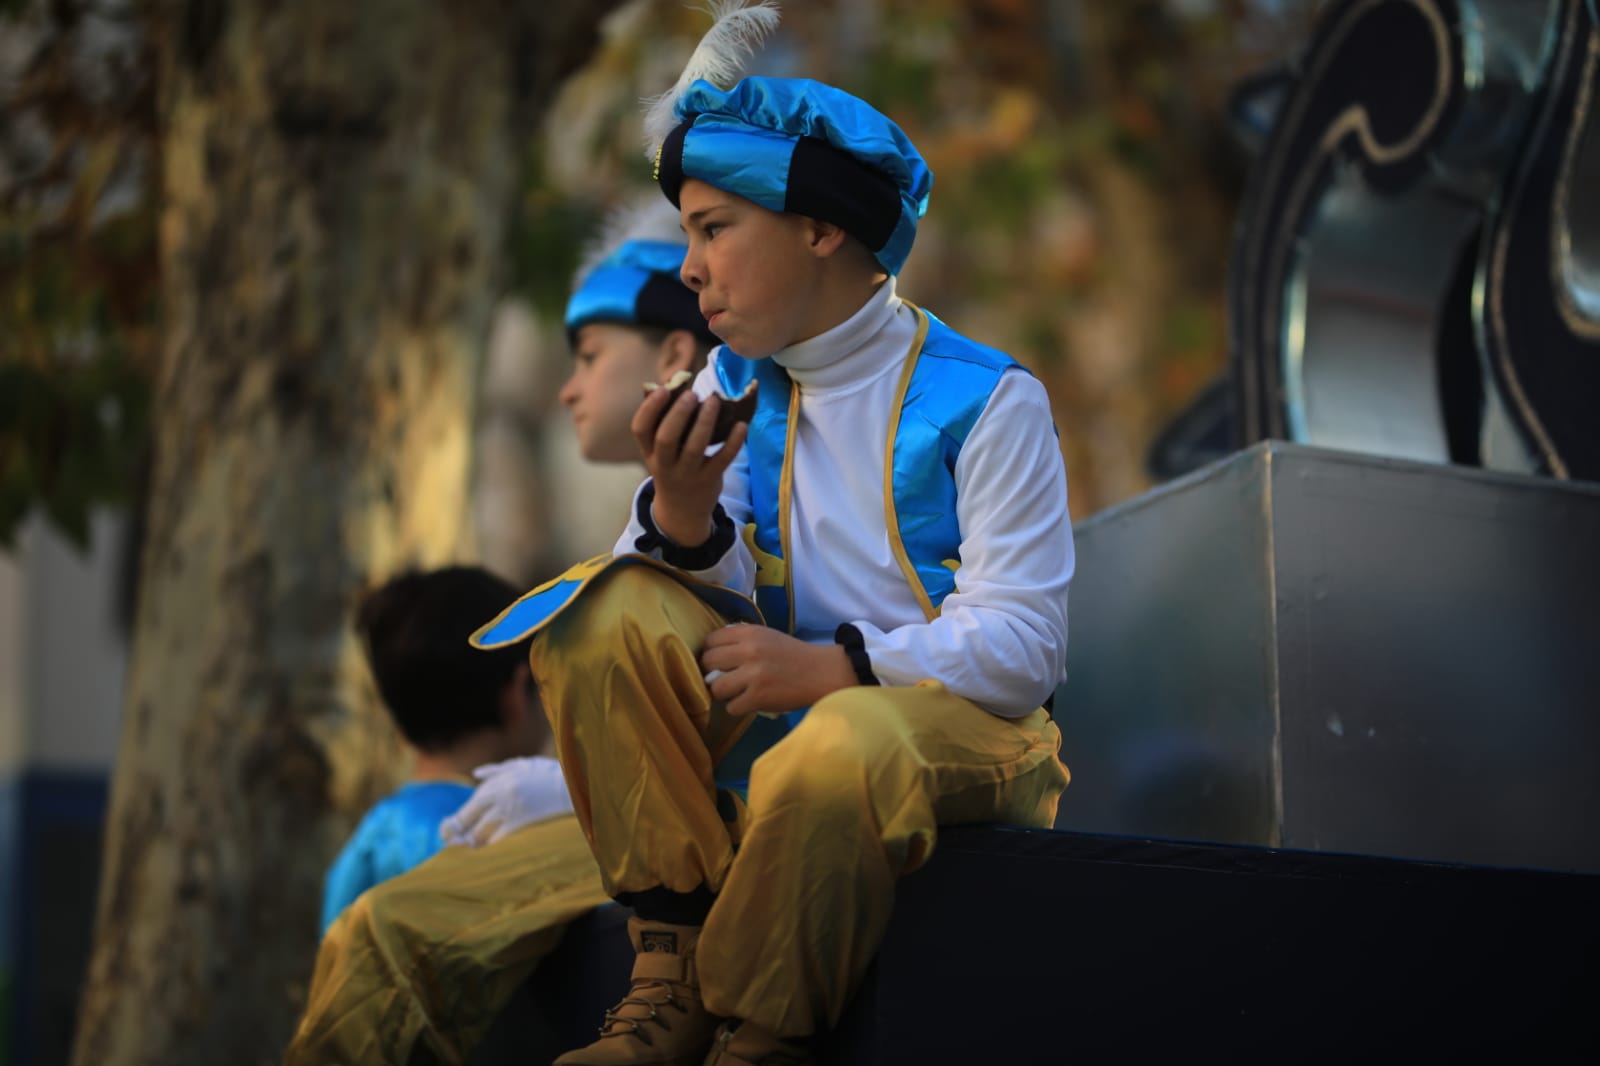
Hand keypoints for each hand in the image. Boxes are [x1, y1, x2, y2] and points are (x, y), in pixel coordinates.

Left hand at [439, 756, 573, 847]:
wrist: (572, 786)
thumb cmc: (547, 773)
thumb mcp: (522, 765)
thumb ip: (497, 770)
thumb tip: (476, 775)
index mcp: (498, 782)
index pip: (471, 803)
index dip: (459, 818)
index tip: (452, 827)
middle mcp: (499, 796)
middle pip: (469, 817)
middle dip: (458, 830)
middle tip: (452, 841)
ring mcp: (509, 810)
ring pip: (481, 830)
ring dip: (472, 841)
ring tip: (468, 849)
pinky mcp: (520, 823)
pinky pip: (497, 837)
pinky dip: (489, 844)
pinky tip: (486, 850)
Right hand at [632, 386, 748, 545]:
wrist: (682, 512)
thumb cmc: (673, 468)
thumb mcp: (660, 452)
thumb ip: (663, 424)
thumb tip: (667, 385)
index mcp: (649, 452)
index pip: (640, 429)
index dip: (649, 408)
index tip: (663, 390)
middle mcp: (664, 464)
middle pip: (666, 438)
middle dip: (678, 414)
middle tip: (692, 394)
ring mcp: (687, 474)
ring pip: (694, 448)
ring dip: (704, 423)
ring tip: (714, 401)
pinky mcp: (709, 480)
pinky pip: (722, 460)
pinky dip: (733, 443)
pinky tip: (741, 426)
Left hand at [699, 624, 857, 715]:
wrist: (821, 672)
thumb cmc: (791, 654)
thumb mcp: (766, 636)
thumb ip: (740, 639)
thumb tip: (710, 651)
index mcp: (749, 633)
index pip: (711, 640)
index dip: (710, 652)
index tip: (717, 661)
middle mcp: (748, 651)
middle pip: (708, 663)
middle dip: (712, 673)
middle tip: (723, 678)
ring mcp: (753, 675)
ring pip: (716, 688)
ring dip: (723, 693)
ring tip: (735, 692)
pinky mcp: (759, 697)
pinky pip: (732, 707)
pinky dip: (738, 708)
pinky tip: (749, 702)